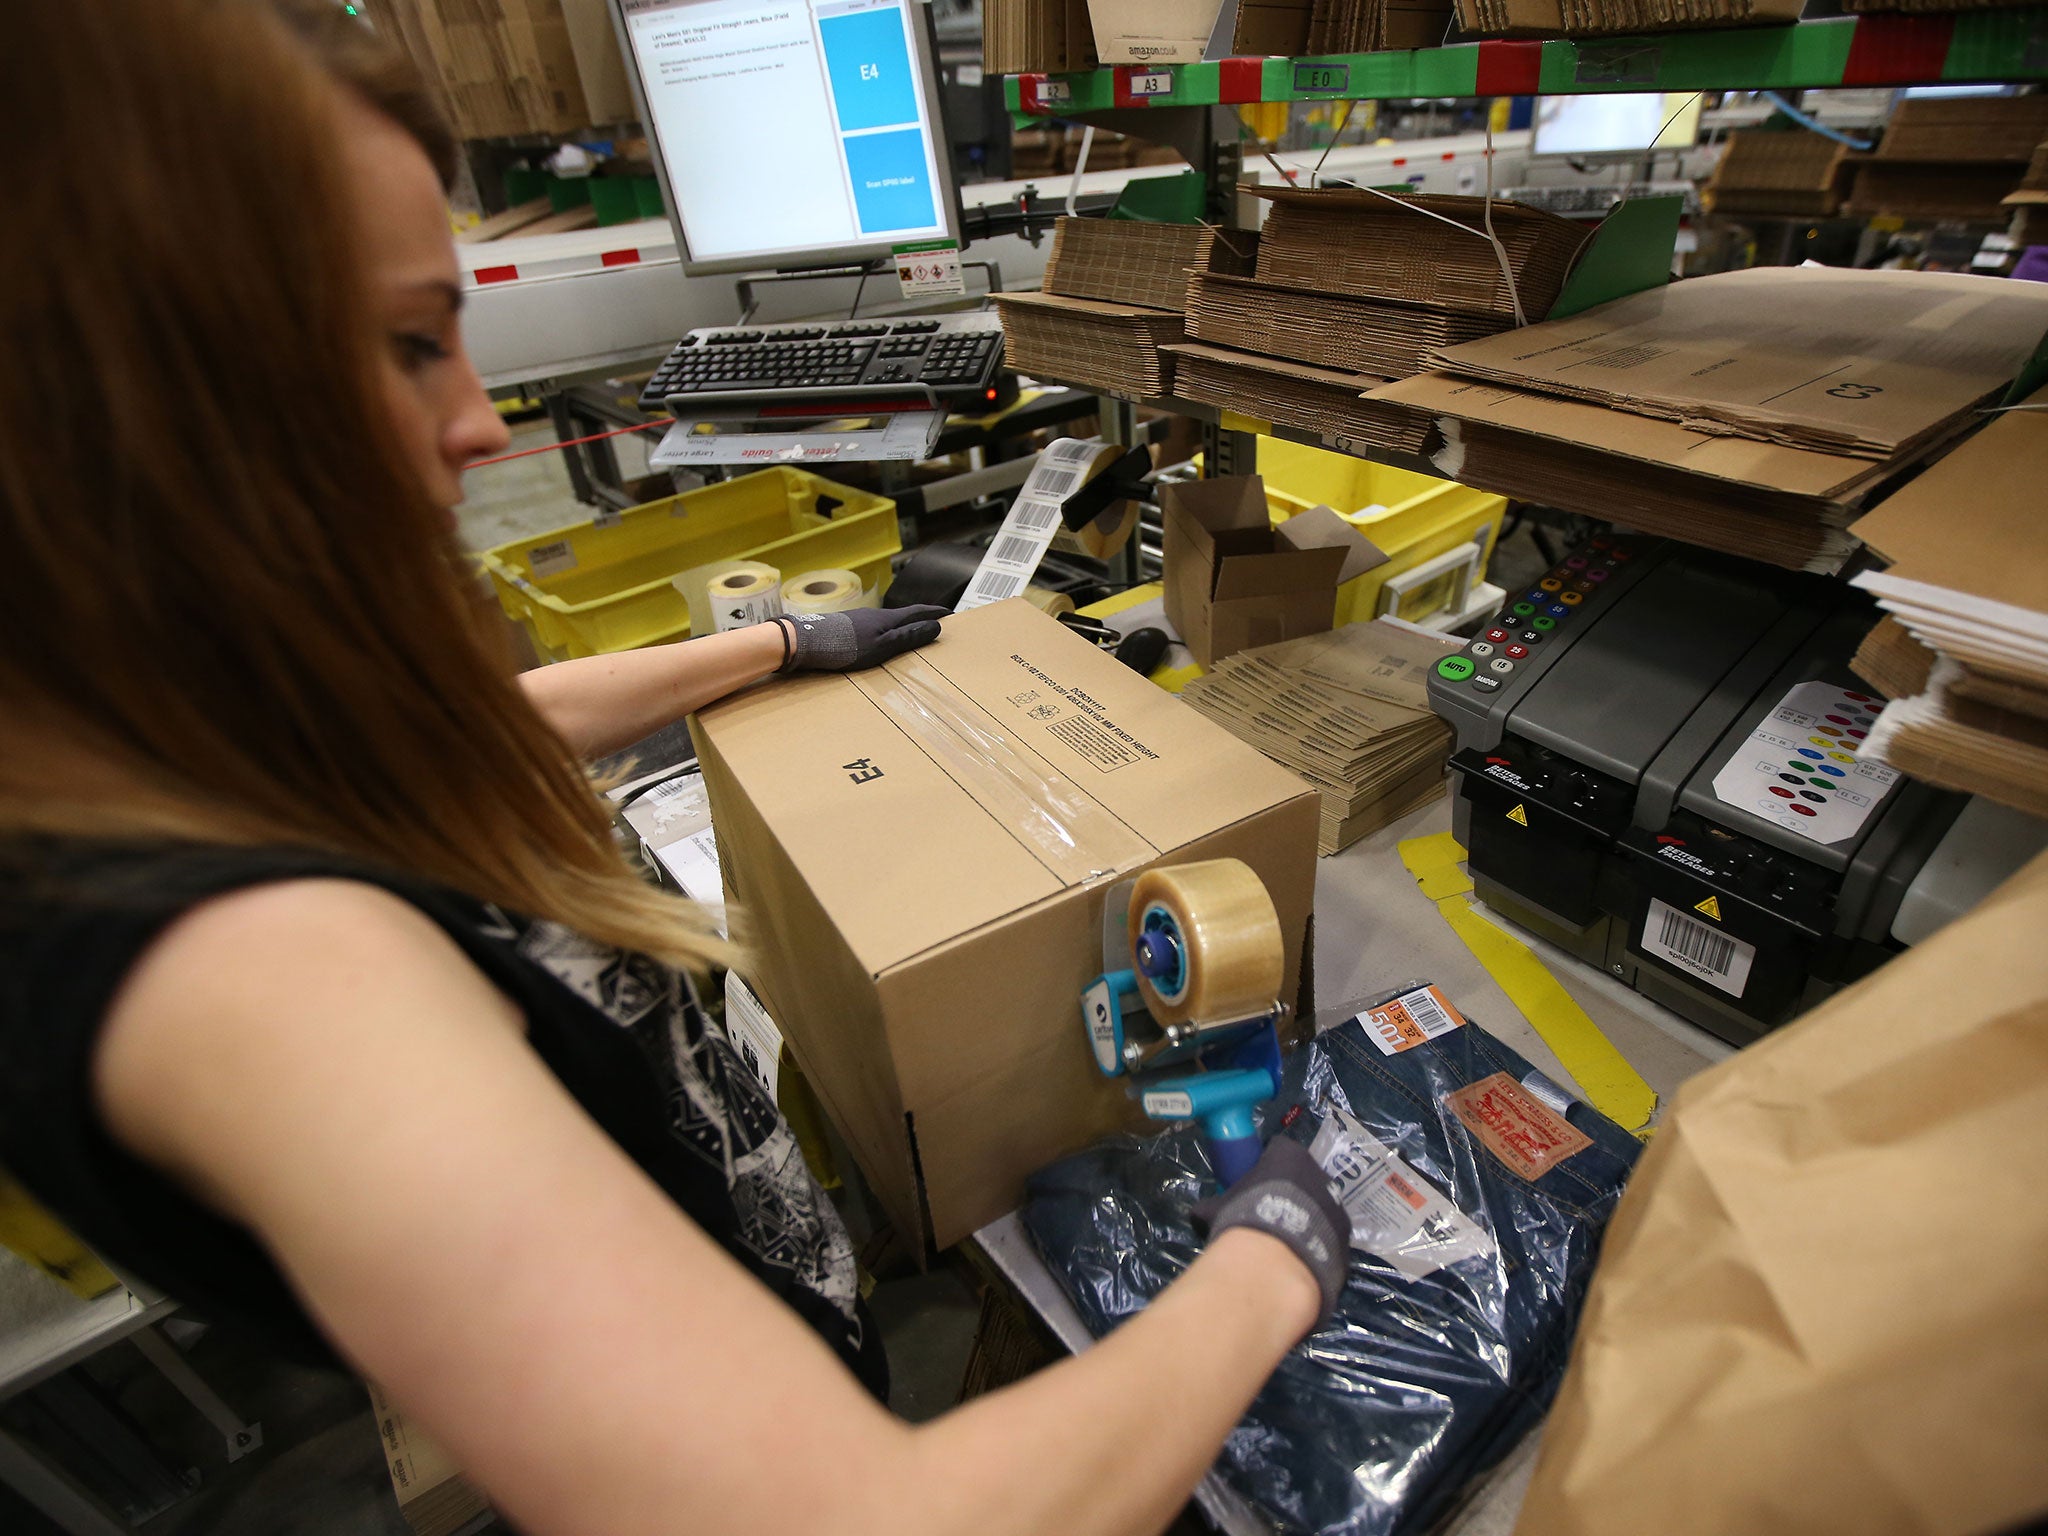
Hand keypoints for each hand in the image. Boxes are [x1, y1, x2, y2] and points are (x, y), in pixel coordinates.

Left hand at [773, 605, 948, 673]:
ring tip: (911, 633)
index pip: (917, 613)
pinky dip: (886, 633)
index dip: (934, 613)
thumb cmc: (847, 647)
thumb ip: (908, 638)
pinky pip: (874, 629)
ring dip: (902, 626)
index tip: (950, 613)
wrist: (807, 642)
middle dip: (920, 618)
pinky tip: (880, 641)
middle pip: (903, 615)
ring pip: (887, 622)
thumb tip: (936, 627)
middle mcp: (875, 616)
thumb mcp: (882, 646)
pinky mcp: (846, 628)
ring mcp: (859, 620)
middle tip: (935, 622)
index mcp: (887, 620)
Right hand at [1192, 1136, 1348, 1332]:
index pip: (1278, 1149)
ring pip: (1321, 1209)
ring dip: (1308, 1220)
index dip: (1266, 1166)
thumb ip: (1213, 1205)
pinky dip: (1317, 1247)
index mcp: (1289, 1155)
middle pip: (1305, 1179)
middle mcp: (1320, 1174)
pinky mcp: (1345, 1240)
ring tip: (1286, 1243)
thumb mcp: (1217, 1208)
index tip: (1256, 1185)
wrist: (1275, 1264)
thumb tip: (1199, 1214)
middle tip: (1272, 1214)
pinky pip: (1329, 1239)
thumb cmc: (1246, 1220)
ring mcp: (1338, 1208)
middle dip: (1292, 1194)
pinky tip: (1299, 1262)